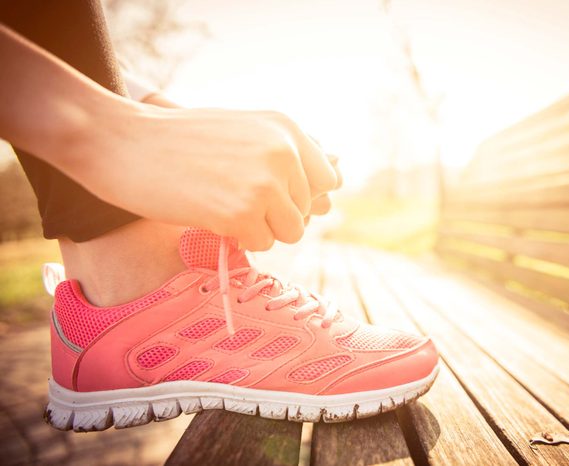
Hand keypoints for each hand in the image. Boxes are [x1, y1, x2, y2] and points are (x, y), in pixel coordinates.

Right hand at [0, 26, 335, 249]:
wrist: (121, 142)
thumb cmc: (180, 139)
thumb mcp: (244, 131)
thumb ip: (286, 153)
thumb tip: (334, 181)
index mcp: (286, 128)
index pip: (328, 178)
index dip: (302, 194)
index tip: (272, 195)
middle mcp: (284, 152)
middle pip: (307, 210)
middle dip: (276, 213)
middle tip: (233, 196)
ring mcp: (265, 183)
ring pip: (291, 231)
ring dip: (261, 228)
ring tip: (223, 204)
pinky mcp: (242, 213)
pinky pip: (261, 243)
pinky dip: (237, 238)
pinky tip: (209, 214)